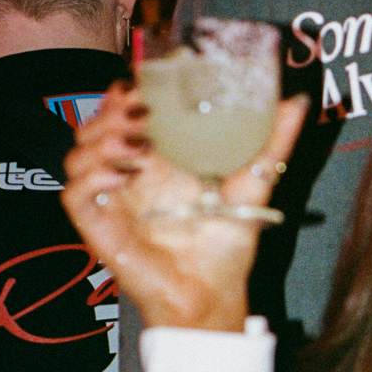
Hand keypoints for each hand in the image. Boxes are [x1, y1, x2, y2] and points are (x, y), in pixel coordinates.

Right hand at [62, 82, 307, 331]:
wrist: (215, 291)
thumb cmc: (227, 242)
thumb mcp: (254, 181)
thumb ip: (272, 141)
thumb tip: (297, 103)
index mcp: (157, 157)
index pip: (123, 109)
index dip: (126, 90)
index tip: (146, 80)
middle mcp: (128, 173)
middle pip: (94, 123)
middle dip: (113, 109)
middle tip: (144, 111)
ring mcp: (110, 198)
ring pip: (77, 151)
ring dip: (102, 137)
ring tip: (139, 143)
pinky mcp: (98, 225)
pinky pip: (73, 193)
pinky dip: (93, 176)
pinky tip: (124, 175)